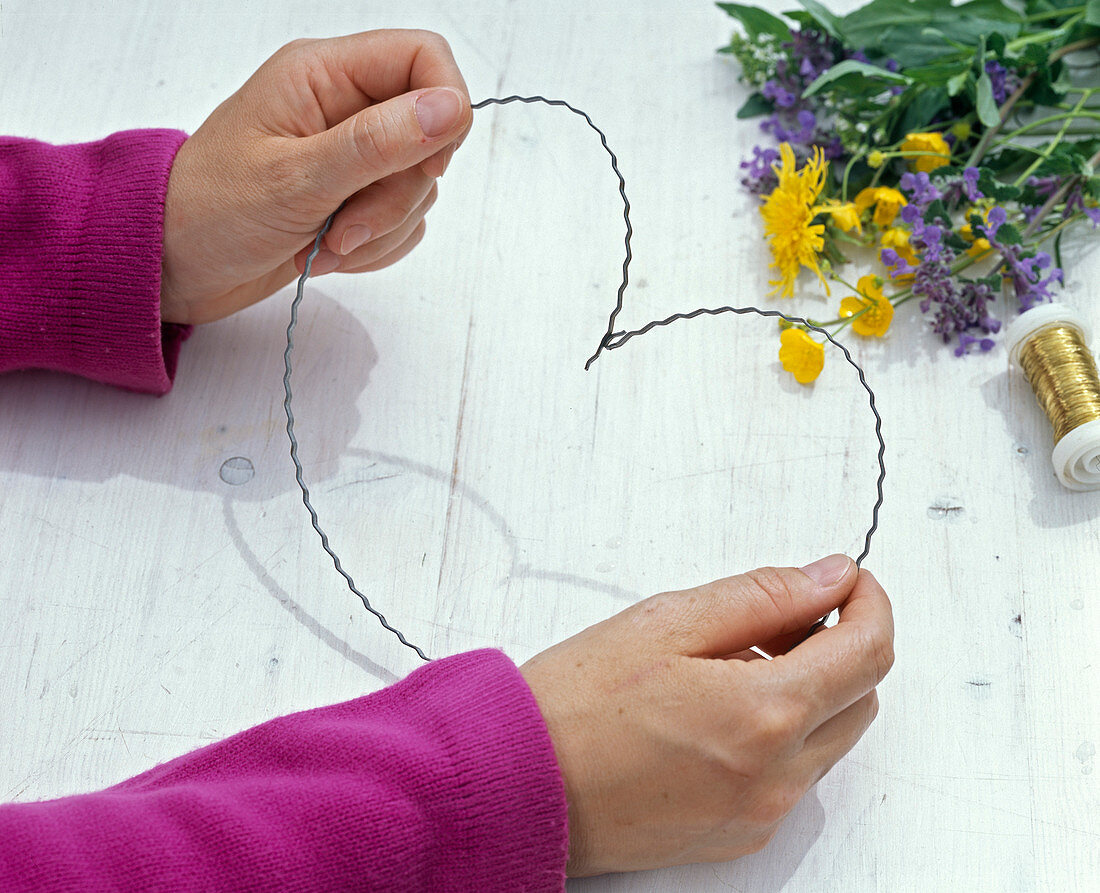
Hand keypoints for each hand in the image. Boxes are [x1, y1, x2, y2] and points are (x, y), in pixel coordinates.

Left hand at [159, 30, 471, 324]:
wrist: (174, 263)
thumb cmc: (212, 210)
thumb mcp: (296, 177)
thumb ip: (378, 141)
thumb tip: (453, 107)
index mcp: (324, 75)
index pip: (424, 58)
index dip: (445, 108)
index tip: (427, 165)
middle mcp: (343, 108)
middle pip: (429, 135)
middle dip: (396, 195)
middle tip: (344, 225)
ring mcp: (351, 157)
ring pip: (418, 187)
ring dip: (380, 229)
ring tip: (324, 243)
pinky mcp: (355, 199)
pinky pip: (403, 223)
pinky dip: (375, 248)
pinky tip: (328, 253)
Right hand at [520, 554, 893, 875]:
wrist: (518, 786)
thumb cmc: (574, 706)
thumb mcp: (665, 622)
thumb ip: (761, 596)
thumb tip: (829, 577)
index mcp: (763, 713)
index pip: (869, 652)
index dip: (870, 603)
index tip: (849, 581)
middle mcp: (776, 776)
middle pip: (860, 699)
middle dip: (840, 646)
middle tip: (778, 617)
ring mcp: (760, 814)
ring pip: (829, 740)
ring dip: (809, 691)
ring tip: (731, 663)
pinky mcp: (738, 836)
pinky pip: (791, 777)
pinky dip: (779, 734)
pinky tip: (716, 712)